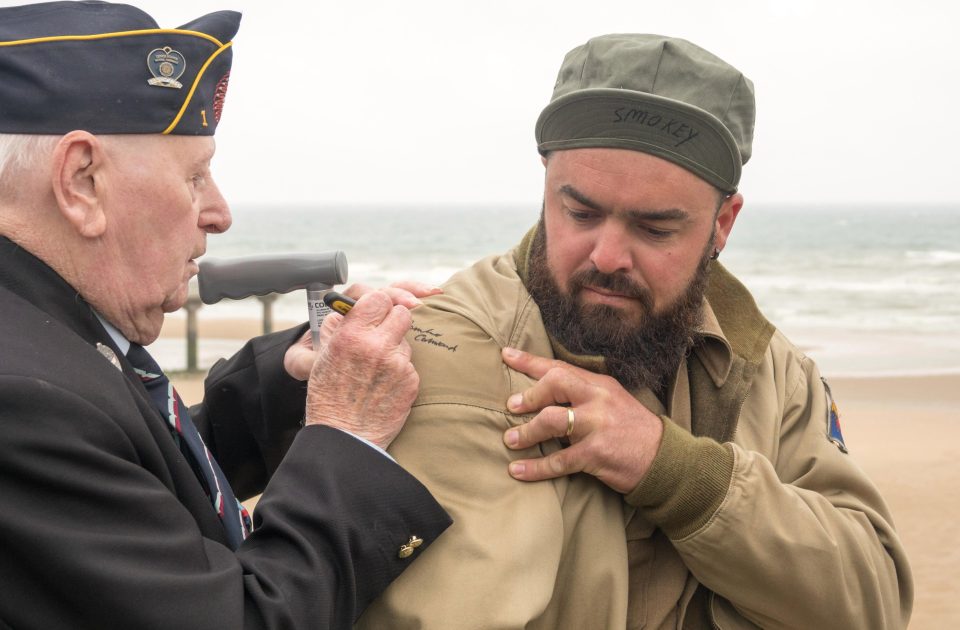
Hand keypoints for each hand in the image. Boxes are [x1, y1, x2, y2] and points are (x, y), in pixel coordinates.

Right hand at [283, 280, 441, 380]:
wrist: (344, 436)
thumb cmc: (329, 395)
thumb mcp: (325, 355)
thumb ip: (342, 327)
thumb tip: (354, 306)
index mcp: (352, 335)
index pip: (379, 297)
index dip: (378, 305)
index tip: (375, 313)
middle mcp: (377, 346)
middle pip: (402, 313)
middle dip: (394, 321)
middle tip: (383, 335)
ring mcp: (398, 364)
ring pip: (406, 341)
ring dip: (395, 350)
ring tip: (377, 371)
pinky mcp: (411, 381)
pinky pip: (410, 365)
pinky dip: (401, 372)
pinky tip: (385, 386)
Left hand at [500, 347, 663, 493]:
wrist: (664, 460)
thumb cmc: (633, 431)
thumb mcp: (614, 401)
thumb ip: (584, 394)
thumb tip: (545, 392)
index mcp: (600, 385)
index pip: (561, 367)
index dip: (530, 361)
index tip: (506, 355)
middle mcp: (598, 400)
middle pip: (555, 384)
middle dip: (529, 395)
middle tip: (510, 405)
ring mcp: (597, 426)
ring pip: (551, 421)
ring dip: (526, 431)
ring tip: (510, 440)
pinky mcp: (596, 454)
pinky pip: (558, 460)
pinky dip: (534, 467)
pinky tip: (517, 470)